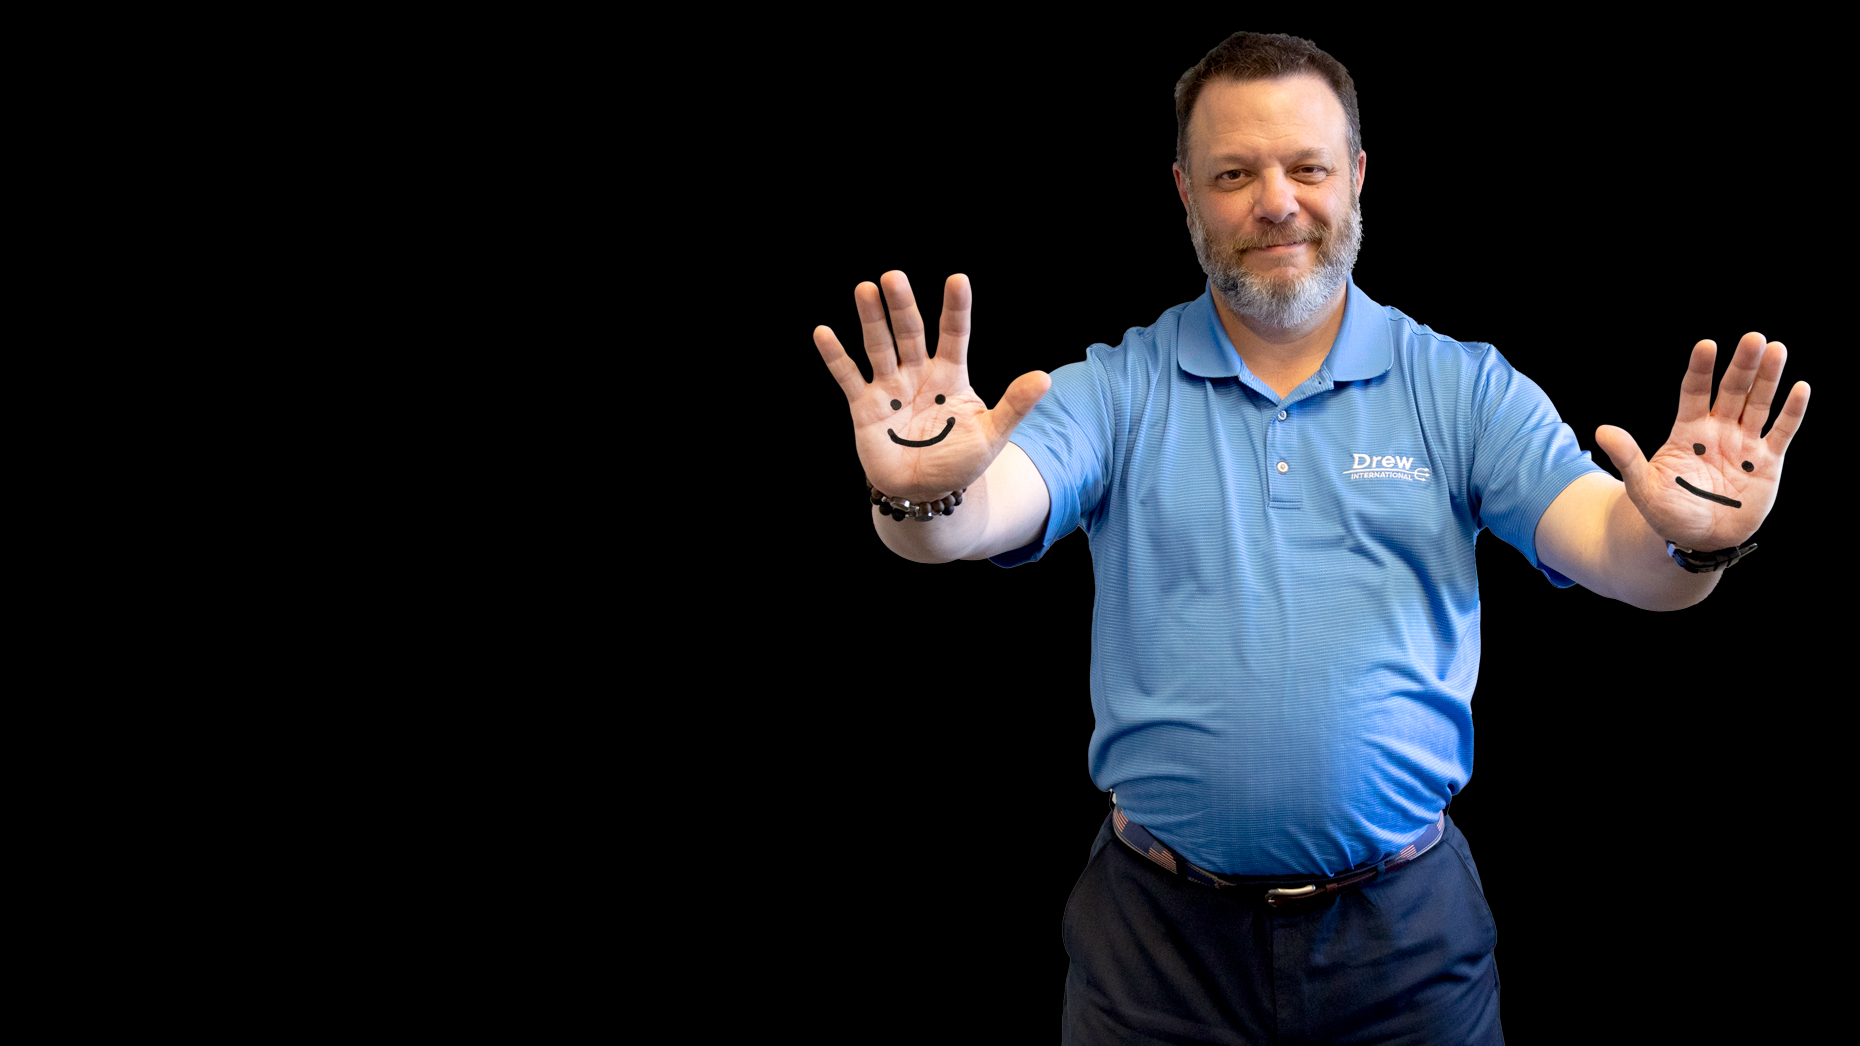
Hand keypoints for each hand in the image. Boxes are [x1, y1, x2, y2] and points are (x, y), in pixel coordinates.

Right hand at [814, 271, 1050, 500]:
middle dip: (902, 306)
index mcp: (950, 376)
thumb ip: (1014, 405)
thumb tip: (1044, 379)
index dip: (955, 309)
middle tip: (894, 277)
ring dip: (871, 320)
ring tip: (865, 290)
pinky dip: (835, 356)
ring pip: (879, 347)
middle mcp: (918, 374)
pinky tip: (824, 333)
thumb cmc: (959, 461)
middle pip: (910, 333)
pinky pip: (848, 377)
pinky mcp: (864, 407)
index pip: (954, 335)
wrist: (924, 492)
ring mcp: (890, 389)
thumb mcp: (991, 435)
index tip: (958, 279)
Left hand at [1594, 333, 1809, 550]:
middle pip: (1732, 391)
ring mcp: (1744, 444)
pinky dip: (1791, 412)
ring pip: (1758, 404)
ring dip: (1768, 379)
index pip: (1693, 392)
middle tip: (1753, 338)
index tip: (1706, 345)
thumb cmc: (1667, 512)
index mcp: (1687, 431)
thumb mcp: (1643, 487)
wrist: (1698, 540)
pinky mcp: (1767, 462)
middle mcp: (1717, 431)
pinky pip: (1781, 432)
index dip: (1700, 370)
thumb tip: (1602, 431)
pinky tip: (1800, 388)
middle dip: (1742, 366)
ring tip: (1776, 350)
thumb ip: (1628, 458)